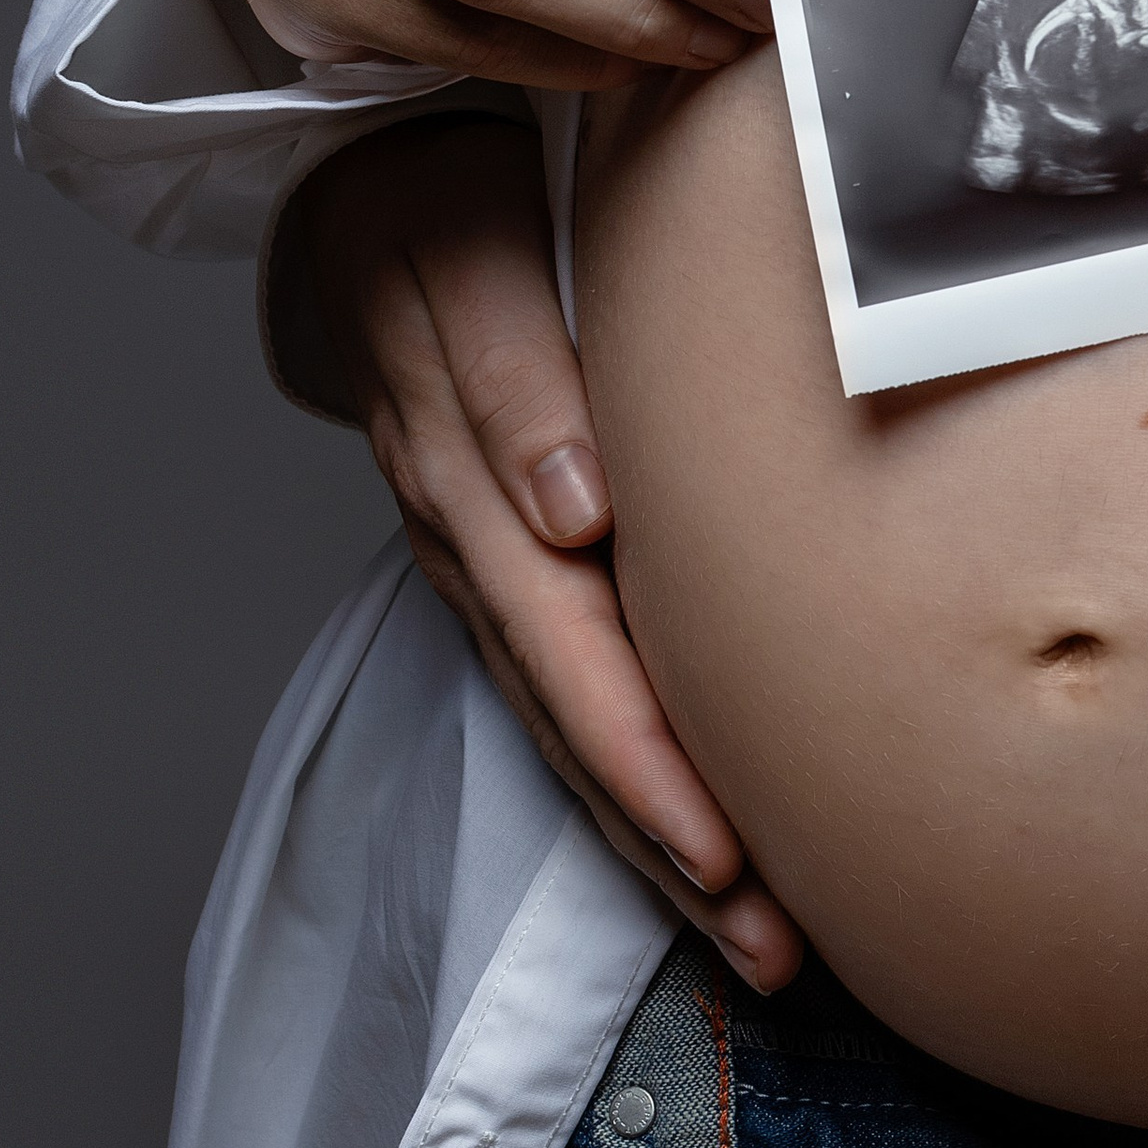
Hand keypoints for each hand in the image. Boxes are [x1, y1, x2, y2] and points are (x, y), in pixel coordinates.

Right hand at [299, 112, 803, 987]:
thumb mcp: (465, 266)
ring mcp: (491, 565)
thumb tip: (577, 513)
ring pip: (576, 726)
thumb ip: (516, 379)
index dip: (644, 753)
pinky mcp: (512, 567)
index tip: (720, 846)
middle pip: (578, 718)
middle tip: (771, 942)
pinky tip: (702, 841)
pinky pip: (571, 691)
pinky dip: (635, 775)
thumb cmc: (444, 217)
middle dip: (673, 838)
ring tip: (760, 938)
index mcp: (473, 479)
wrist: (375, 206)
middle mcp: (480, 545)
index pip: (568, 645)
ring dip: (662, 835)